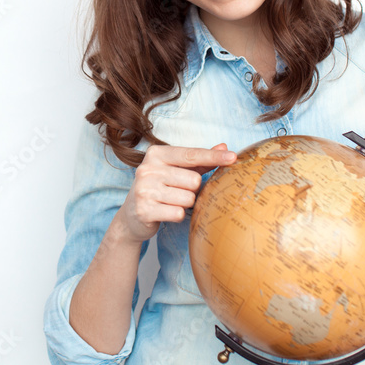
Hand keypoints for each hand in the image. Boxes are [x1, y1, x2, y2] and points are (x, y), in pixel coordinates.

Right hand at [113, 143, 235, 243]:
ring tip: (170, 202)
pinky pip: (178, 213)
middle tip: (177, 191)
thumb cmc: (159, 189)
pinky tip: (165, 212)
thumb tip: (224, 148)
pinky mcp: (144, 210)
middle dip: (192, 189)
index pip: (191, 155)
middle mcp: (147, 169)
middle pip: (194, 180)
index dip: (213, 157)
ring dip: (185, 203)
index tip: (233, 157)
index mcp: (156, 154)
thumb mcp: (175, 170)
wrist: (131, 216)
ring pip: (188, 198)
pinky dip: (177, 215)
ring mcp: (144, 189)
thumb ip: (199, 160)